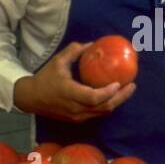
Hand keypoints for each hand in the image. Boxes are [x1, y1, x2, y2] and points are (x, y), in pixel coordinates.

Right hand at [13, 41, 136, 122]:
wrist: (31, 99)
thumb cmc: (45, 78)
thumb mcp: (57, 62)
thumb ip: (74, 51)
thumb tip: (91, 44)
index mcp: (70, 94)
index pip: (93, 98)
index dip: (108, 93)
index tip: (119, 83)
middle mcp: (76, 108)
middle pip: (103, 107)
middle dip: (120, 98)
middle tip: (132, 86)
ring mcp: (77, 116)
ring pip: (102, 112)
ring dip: (116, 102)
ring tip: (128, 90)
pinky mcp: (78, 119)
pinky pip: (97, 113)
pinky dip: (108, 105)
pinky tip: (115, 95)